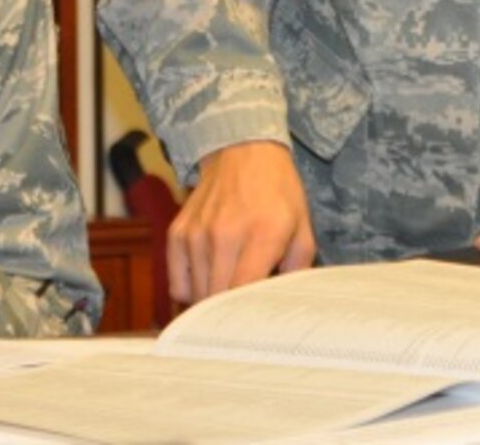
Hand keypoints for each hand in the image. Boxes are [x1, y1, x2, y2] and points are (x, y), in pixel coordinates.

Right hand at [167, 141, 315, 303]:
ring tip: (229, 292)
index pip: (244, 293)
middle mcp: (225, 234)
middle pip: (217, 300)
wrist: (243, 151)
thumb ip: (297, 271)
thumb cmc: (277, 193)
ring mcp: (197, 234)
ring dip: (211, 302)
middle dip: (229, 316)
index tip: (255, 329)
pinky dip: (190, 290)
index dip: (247, 318)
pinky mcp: (177, 233)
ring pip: (196, 295)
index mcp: (262, 234)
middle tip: (243, 317)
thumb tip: (284, 307)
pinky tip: (207, 280)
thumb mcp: (302, 229)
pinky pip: (177, 283)